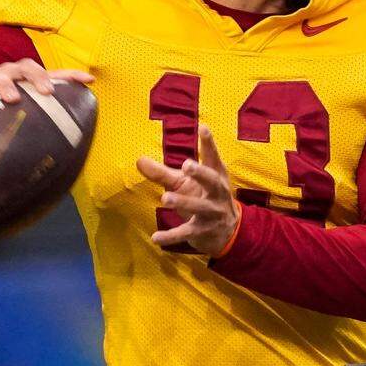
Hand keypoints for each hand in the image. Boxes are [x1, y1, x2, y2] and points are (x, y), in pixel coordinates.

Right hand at [0, 59, 93, 123]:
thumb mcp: (18, 115)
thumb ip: (37, 127)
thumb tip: (62, 155)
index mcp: (26, 81)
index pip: (52, 74)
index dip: (71, 75)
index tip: (89, 79)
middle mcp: (10, 75)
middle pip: (26, 67)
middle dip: (38, 76)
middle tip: (47, 92)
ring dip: (5, 85)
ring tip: (12, 98)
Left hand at [137, 123, 240, 255]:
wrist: (227, 231)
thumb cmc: (202, 196)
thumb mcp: (184, 182)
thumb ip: (162, 172)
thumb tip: (138, 160)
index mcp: (215, 175)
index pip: (212, 157)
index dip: (209, 143)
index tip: (203, 127)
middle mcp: (217, 192)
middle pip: (212, 181)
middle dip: (201, 173)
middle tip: (187, 165)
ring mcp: (211, 213)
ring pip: (198, 206)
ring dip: (183, 202)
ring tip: (165, 198)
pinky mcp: (203, 231)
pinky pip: (186, 233)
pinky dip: (171, 236)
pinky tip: (155, 238)